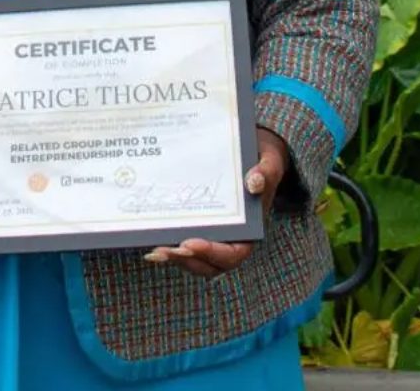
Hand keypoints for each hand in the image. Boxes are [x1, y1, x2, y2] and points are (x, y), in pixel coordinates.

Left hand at [144, 127, 289, 277]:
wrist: (253, 154)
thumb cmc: (262, 160)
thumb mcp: (270, 161)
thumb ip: (266, 171)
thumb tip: (253, 182)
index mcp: (250, 230)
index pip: (235, 254)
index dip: (213, 253)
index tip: (191, 243)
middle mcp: (231, 239)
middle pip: (210, 264)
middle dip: (186, 260)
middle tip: (163, 251)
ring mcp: (213, 235)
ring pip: (194, 259)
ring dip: (174, 258)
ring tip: (154, 251)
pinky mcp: (198, 226)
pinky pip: (184, 244)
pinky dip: (169, 245)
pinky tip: (150, 239)